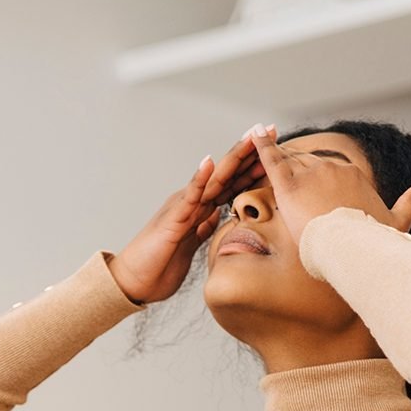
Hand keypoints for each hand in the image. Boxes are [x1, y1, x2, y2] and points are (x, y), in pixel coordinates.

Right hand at [109, 124, 274, 304]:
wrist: (134, 281)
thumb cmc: (159, 265)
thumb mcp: (190, 245)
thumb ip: (203, 228)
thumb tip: (217, 218)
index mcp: (200, 209)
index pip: (231, 183)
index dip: (253, 166)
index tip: (276, 150)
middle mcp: (192, 202)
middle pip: (227, 173)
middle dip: (250, 152)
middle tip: (271, 129)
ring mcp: (182, 208)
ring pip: (213, 178)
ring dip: (232, 157)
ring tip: (250, 138)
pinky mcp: (173, 220)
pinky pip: (188, 197)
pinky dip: (199, 179)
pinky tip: (209, 163)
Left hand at [247, 124, 410, 243]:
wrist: (354, 250)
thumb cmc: (374, 241)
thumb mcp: (398, 221)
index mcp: (353, 175)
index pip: (329, 172)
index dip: (317, 181)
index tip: (310, 192)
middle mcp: (333, 168)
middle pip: (307, 167)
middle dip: (295, 176)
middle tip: (280, 184)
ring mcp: (311, 175)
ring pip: (289, 164)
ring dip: (275, 163)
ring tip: (263, 163)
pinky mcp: (289, 185)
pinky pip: (272, 160)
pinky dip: (262, 146)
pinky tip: (254, 133)